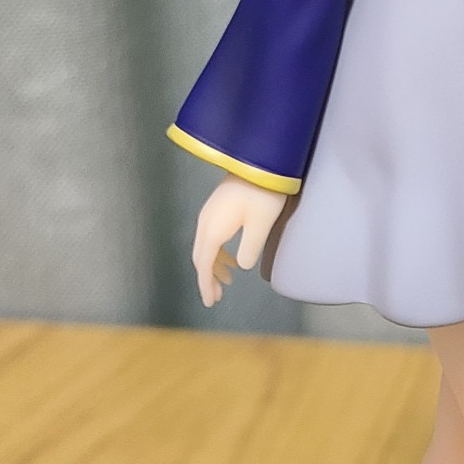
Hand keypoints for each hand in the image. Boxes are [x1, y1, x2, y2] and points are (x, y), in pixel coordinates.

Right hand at [192, 172, 287, 307]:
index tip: (210, 302)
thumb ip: (249, 250)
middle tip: (217, 297)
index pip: (204, 265)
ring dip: (213, 265)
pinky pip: (212, 235)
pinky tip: (230, 257)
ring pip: (205, 246)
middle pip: (201, 256)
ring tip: (227, 280)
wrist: (260, 160)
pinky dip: (218, 251)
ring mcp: (210, 212)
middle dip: (207, 278)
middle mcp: (206, 222)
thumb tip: (240, 265)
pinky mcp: (218, 206)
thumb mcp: (260, 226)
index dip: (206, 285)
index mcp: (213, 230)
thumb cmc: (263, 193)